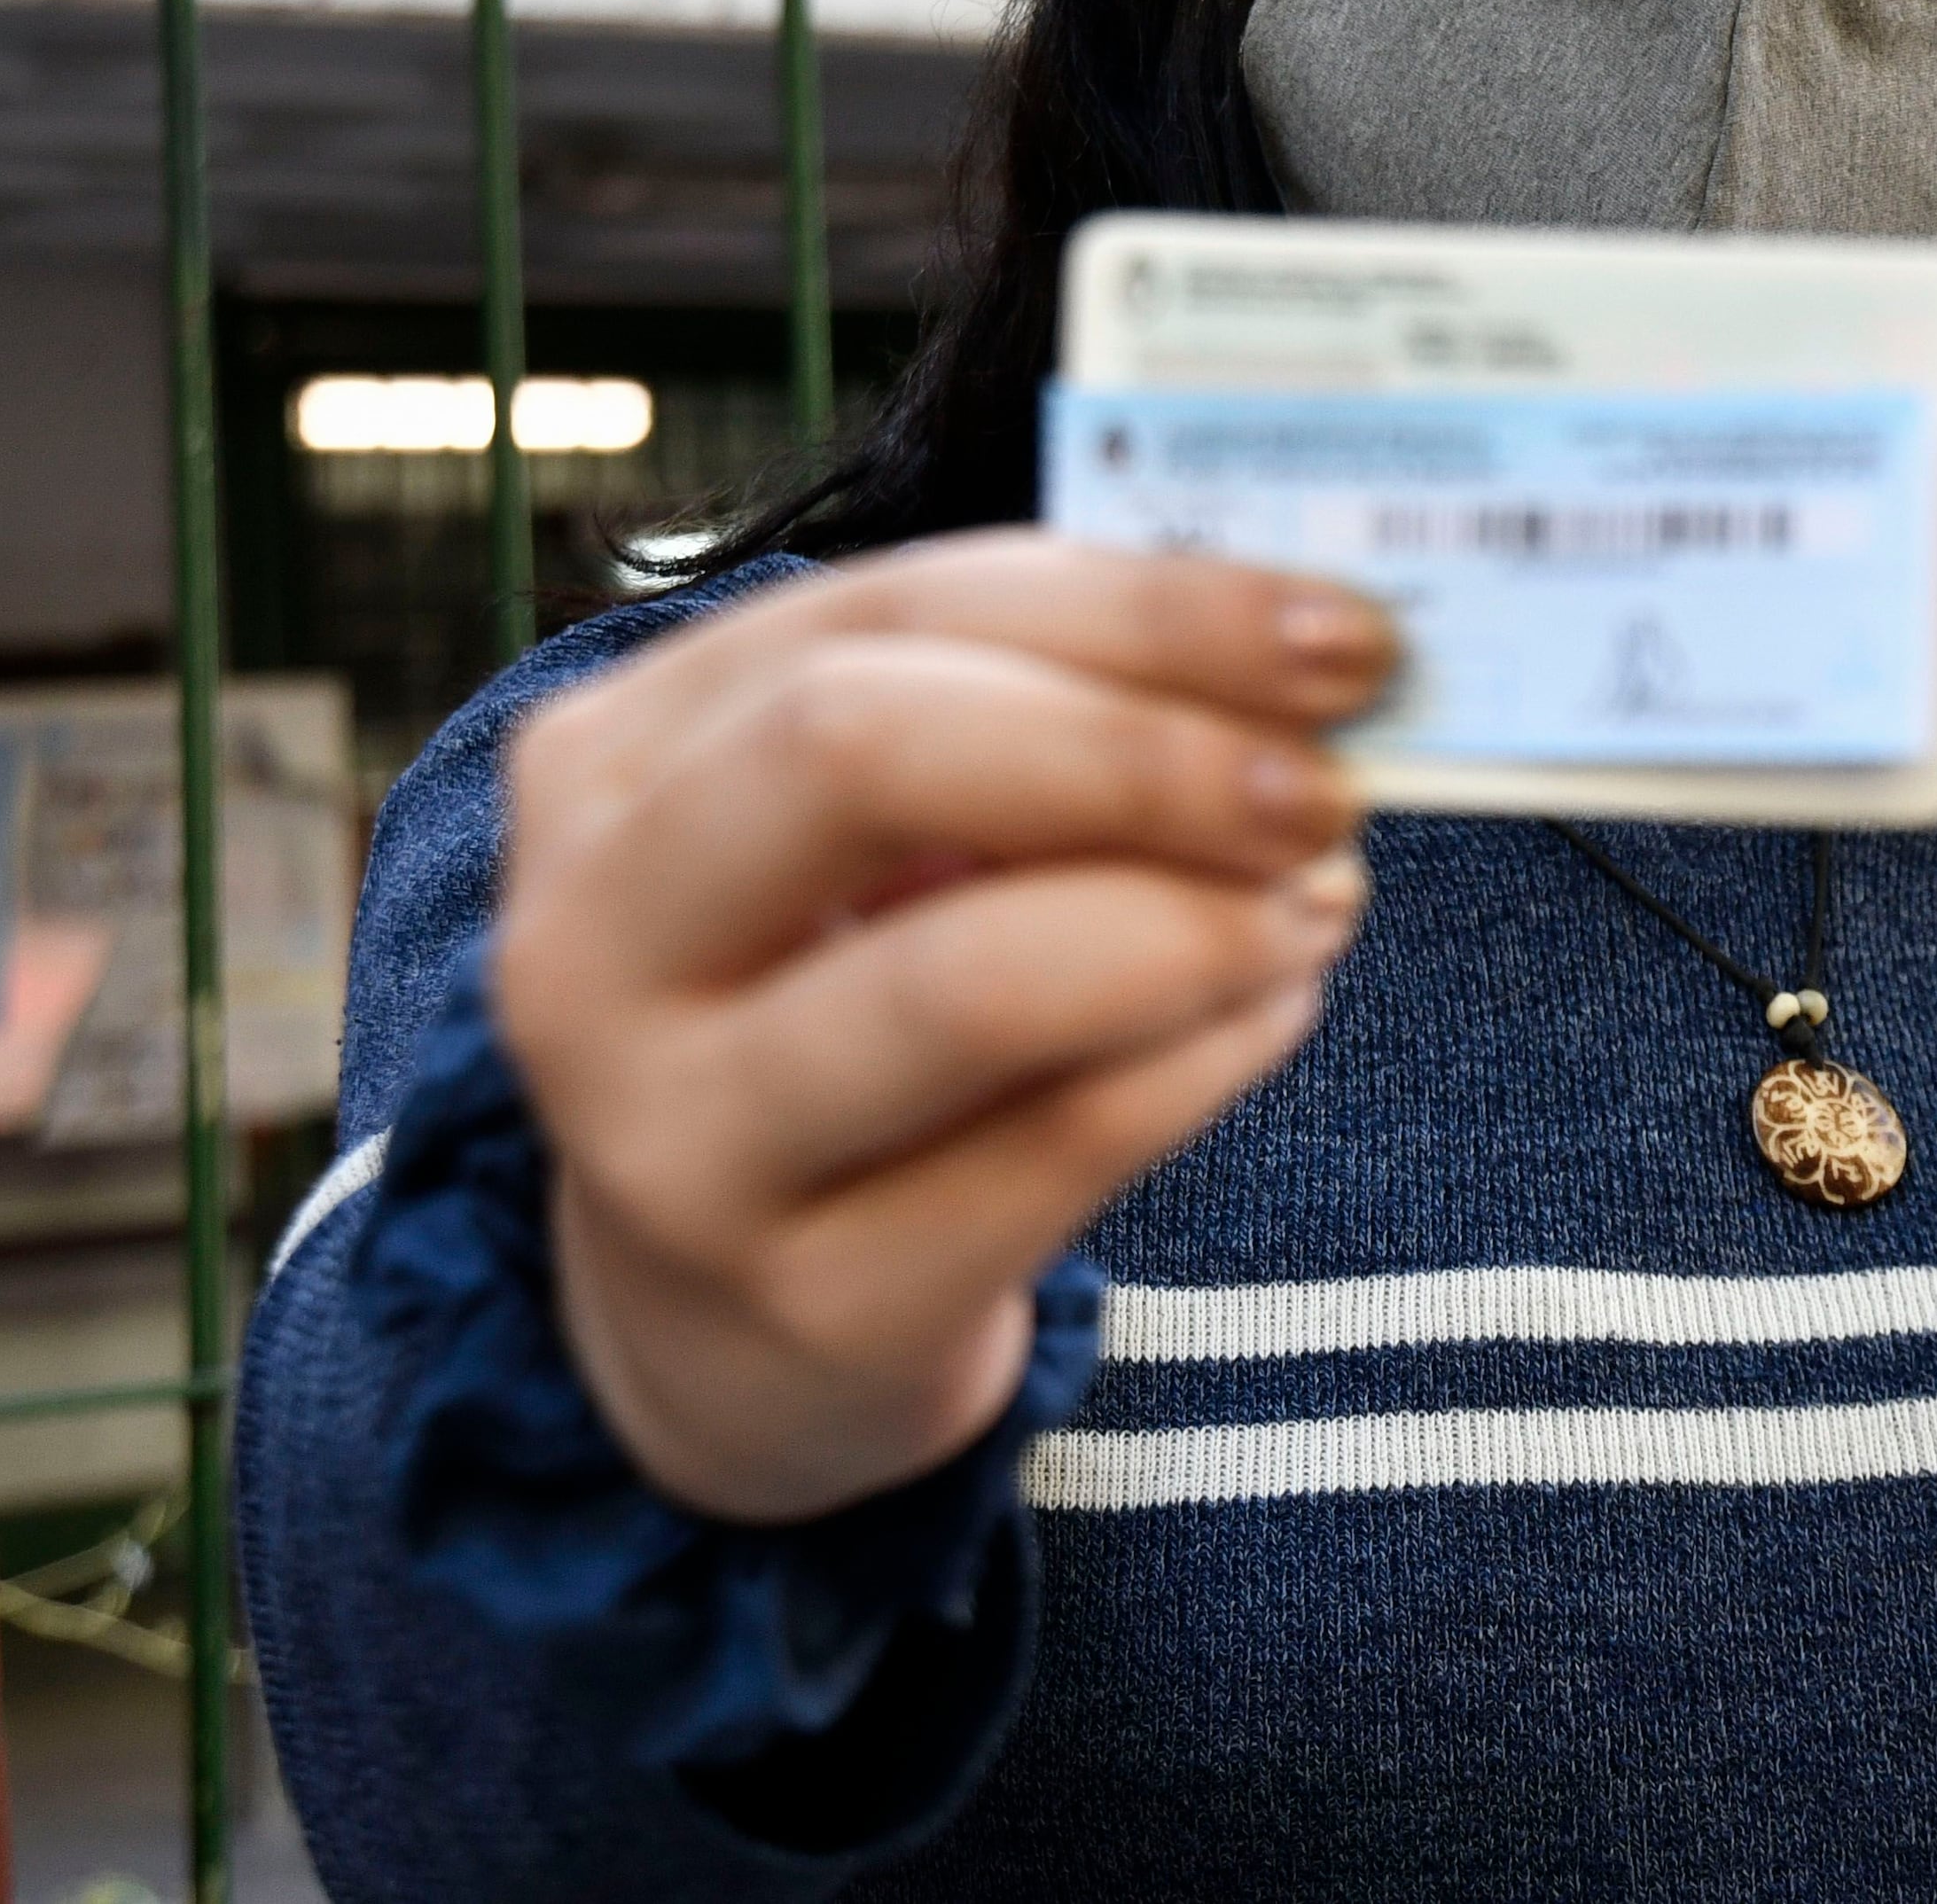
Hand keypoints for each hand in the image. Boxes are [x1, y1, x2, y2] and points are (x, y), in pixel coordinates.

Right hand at [490, 533, 1391, 1524]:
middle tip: (1323, 786)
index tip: (1341, 632)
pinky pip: (1063, 1147)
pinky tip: (1272, 1008)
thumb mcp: (868, 836)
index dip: (1141, 608)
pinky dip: (1209, 1056)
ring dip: (1195, 922)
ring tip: (1317, 901)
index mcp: (610, 764)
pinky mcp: (812, 1305)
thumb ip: (1033, 715)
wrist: (725, 1327)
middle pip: (861, 754)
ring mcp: (678, 1145)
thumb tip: (1299, 658)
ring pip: (967, 979)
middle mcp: (595, 944)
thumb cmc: (831, 1005)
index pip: (888, 612)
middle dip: (1140, 752)